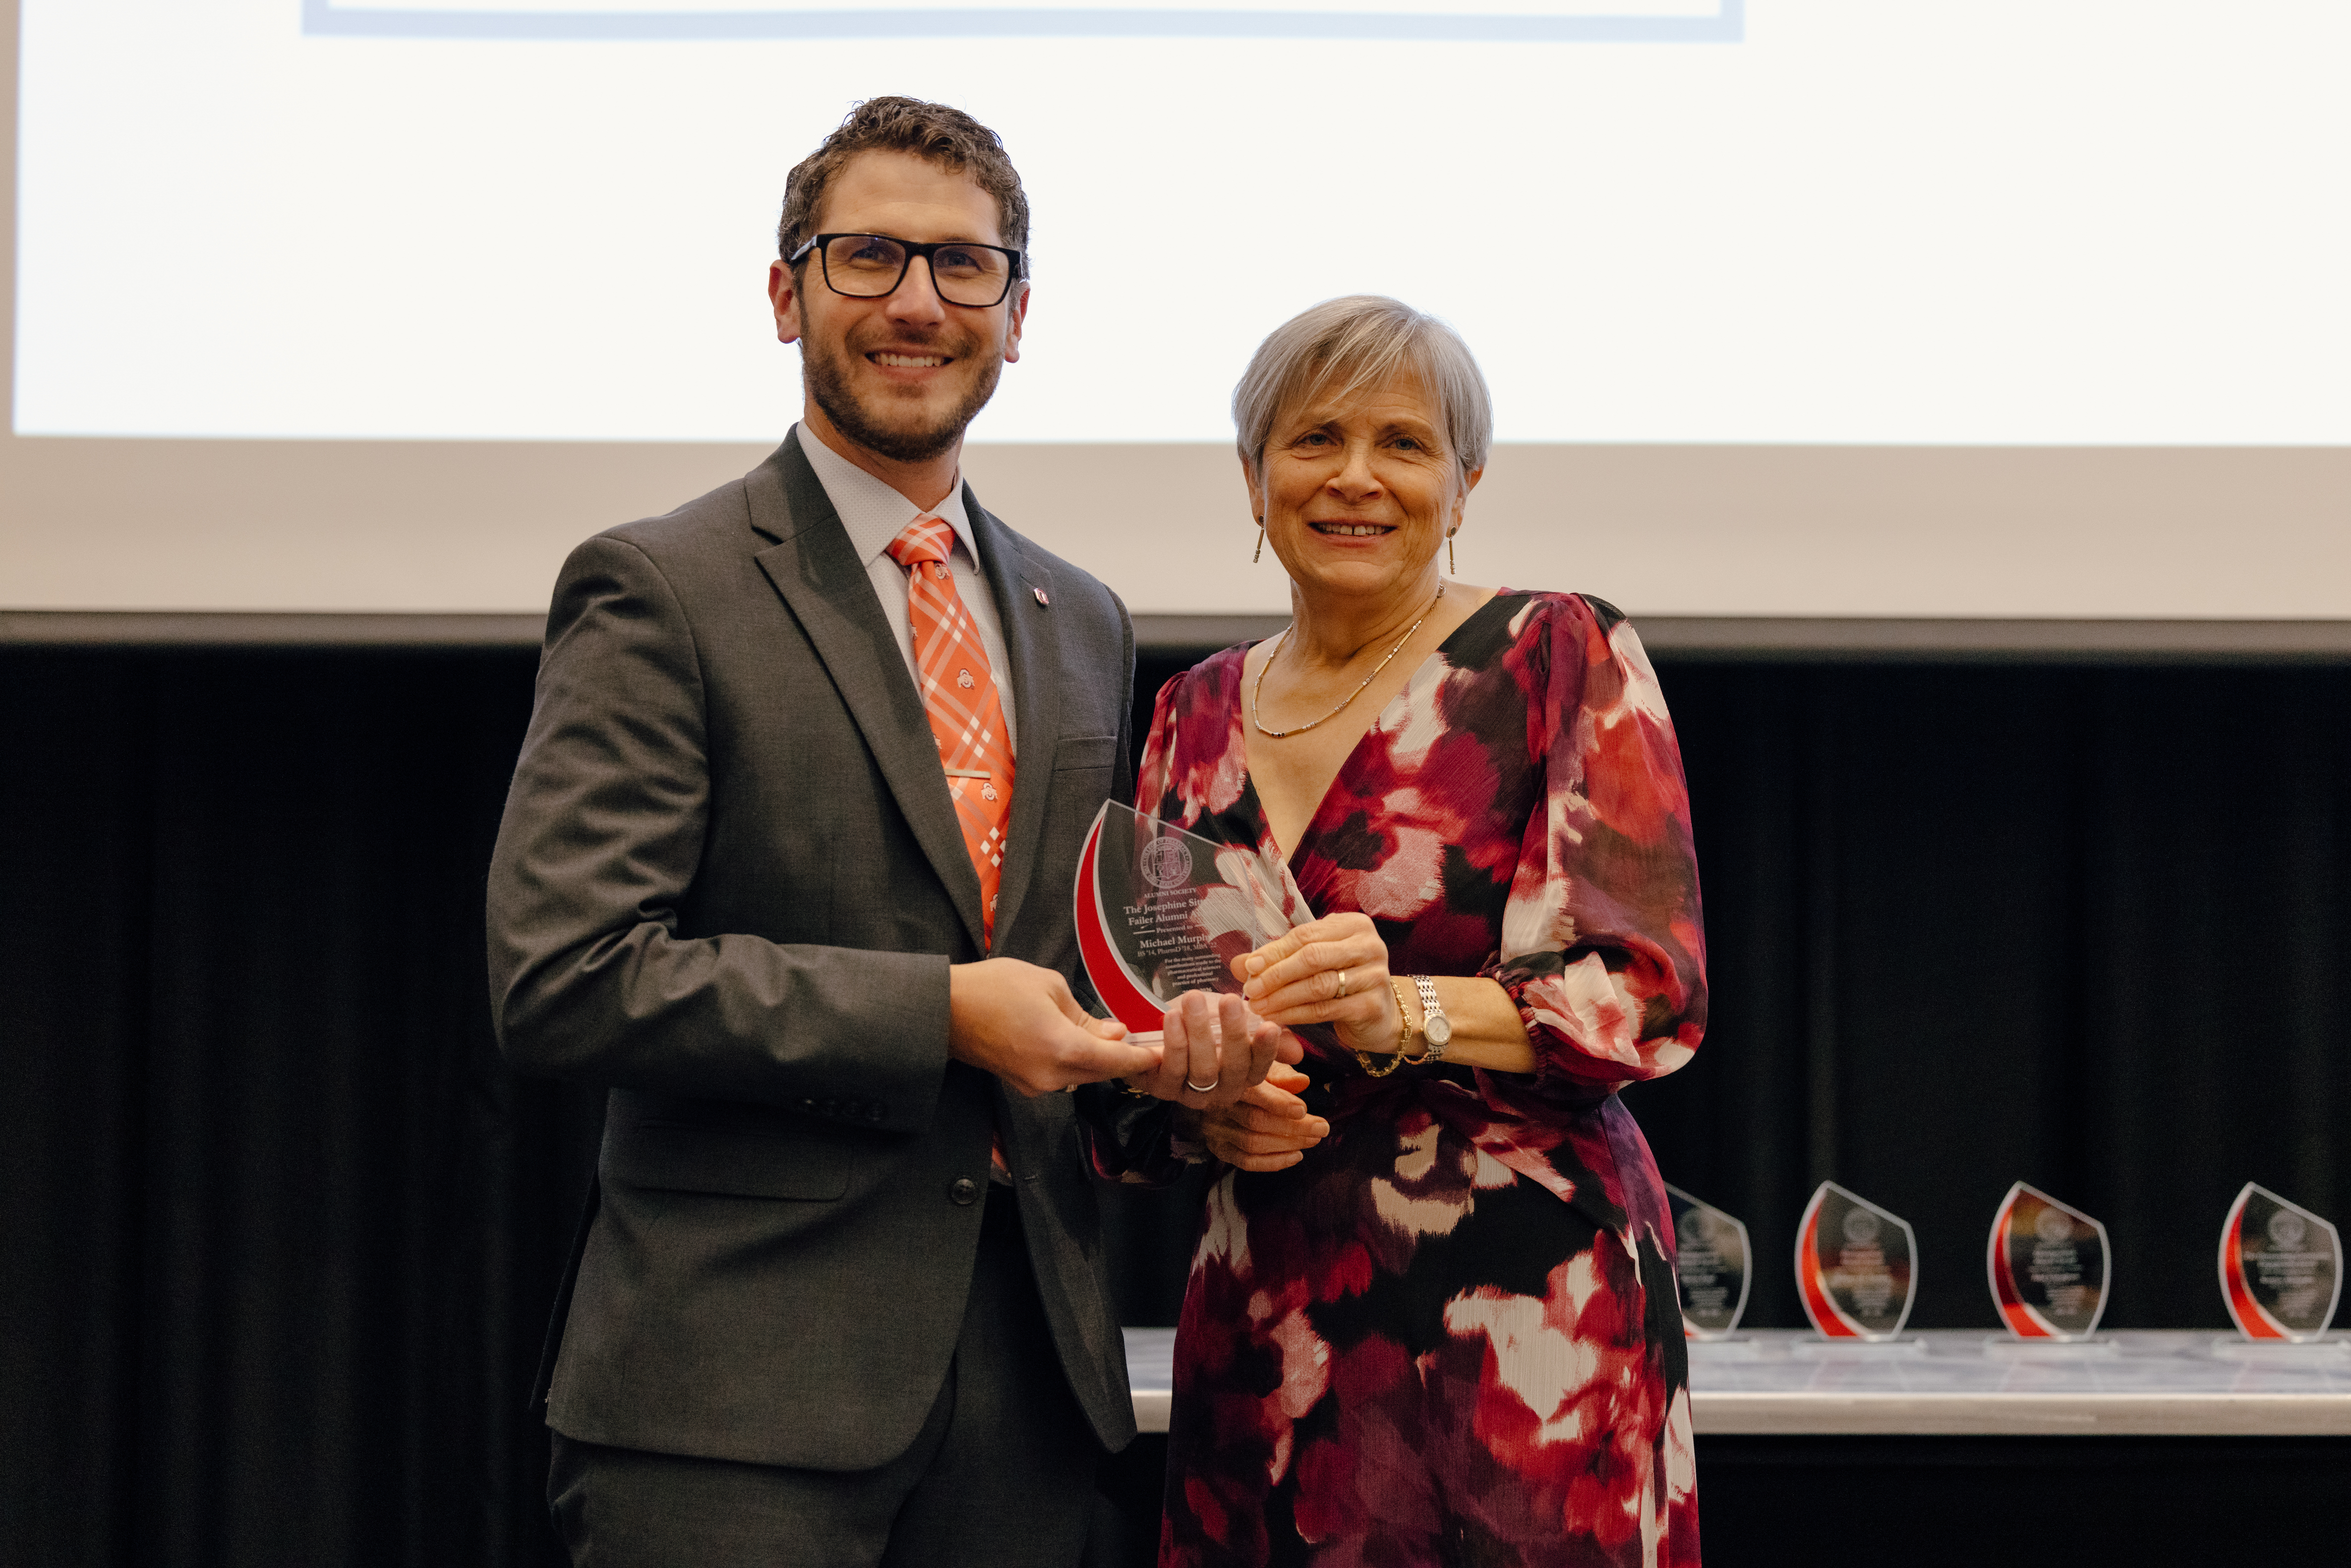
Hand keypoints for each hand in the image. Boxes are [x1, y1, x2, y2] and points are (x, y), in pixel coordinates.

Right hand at [947, 957, 1161, 1096]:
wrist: (945, 1009)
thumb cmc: (994, 988)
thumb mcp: (1049, 986)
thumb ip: (1086, 1015)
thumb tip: (1112, 1032)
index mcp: (1063, 1049)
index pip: (1116, 1061)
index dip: (1143, 1058)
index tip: (1165, 1055)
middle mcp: (1051, 1076)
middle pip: (1100, 1071)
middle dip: (1122, 1057)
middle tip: (1145, 1041)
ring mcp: (1034, 1084)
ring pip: (1080, 1074)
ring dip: (1097, 1058)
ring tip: (1112, 1037)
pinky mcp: (1022, 1083)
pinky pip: (1059, 1073)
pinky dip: (1074, 1060)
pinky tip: (1079, 1041)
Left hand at [1126, 989, 1298, 1109]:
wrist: (1155, 1024)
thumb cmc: (1200, 1021)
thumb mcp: (1235, 1020)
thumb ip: (1264, 1034)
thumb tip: (1297, 1054)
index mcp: (1242, 1077)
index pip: (1260, 1068)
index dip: (1266, 1050)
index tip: (1269, 1026)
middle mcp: (1220, 1091)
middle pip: (1234, 1068)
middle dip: (1234, 1033)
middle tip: (1230, 1000)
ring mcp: (1190, 1093)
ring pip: (1203, 1069)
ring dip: (1199, 1033)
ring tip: (1194, 1000)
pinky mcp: (1162, 1088)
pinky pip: (1172, 1069)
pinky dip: (1173, 1043)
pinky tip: (1172, 1018)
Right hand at [1199, 1062, 1327, 1171]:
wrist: (1216, 1092)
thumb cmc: (1247, 1076)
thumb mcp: (1263, 1067)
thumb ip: (1283, 1074)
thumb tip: (1303, 1081)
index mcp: (1231, 1080)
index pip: (1254, 1093)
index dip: (1279, 1103)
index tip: (1303, 1109)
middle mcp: (1219, 1105)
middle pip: (1256, 1121)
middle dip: (1294, 1127)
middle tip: (1322, 1128)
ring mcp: (1216, 1129)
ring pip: (1253, 1143)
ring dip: (1288, 1144)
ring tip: (1313, 1140)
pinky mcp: (1219, 1148)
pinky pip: (1247, 1162)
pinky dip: (1275, 1162)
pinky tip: (1296, 1156)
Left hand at [1238, 913, 1401, 1057]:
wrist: (1381, 1014)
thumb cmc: (1343, 980)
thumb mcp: (1314, 962)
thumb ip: (1279, 958)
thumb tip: (1239, 964)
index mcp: (1353, 925)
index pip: (1305, 935)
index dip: (1273, 951)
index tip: (1248, 967)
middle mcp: (1368, 945)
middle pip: (1311, 957)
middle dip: (1275, 974)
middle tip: (1250, 991)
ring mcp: (1374, 975)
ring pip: (1318, 985)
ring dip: (1282, 997)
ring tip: (1258, 1007)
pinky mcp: (1372, 1005)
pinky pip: (1325, 1009)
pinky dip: (1296, 1015)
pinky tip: (1277, 1019)